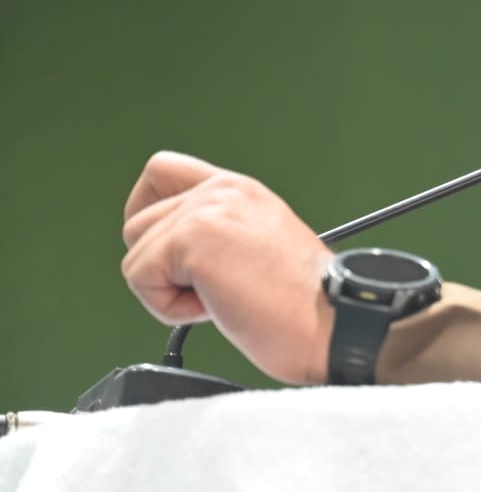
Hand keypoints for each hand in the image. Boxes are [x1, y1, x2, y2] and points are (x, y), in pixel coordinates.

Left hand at [121, 152, 334, 384]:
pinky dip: (167, 308)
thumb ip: (218, 231)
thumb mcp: (258, 245)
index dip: (147, 208)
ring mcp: (206, 212)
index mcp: (239, 190)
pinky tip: (215, 308)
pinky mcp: (192, 241)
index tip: (167, 249)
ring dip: (167, 291)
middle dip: (161, 267)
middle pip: (138, 223)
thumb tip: (170, 253)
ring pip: (135, 255)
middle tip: (213, 288)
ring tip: (220, 299)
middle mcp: (222, 191)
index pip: (162, 170)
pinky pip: (140, 279)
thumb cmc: (304, 303)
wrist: (332, 321)